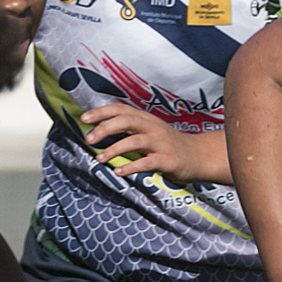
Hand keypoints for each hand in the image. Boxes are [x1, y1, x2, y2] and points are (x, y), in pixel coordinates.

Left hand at [81, 103, 228, 182]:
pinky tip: (119, 172)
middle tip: (89, 139)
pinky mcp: (167, 160)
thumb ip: (128, 130)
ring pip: (135, 141)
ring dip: (114, 149)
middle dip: (105, 128)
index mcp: (146, 119)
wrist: (197, 157)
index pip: (121, 109)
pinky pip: (147, 162)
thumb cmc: (167, 146)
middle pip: (126, 120)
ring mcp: (161, 143)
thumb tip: (100, 132)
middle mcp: (152, 127)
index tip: (84, 118)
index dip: (101, 112)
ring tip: (100, 159)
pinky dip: (131, 167)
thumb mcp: (148, 132)